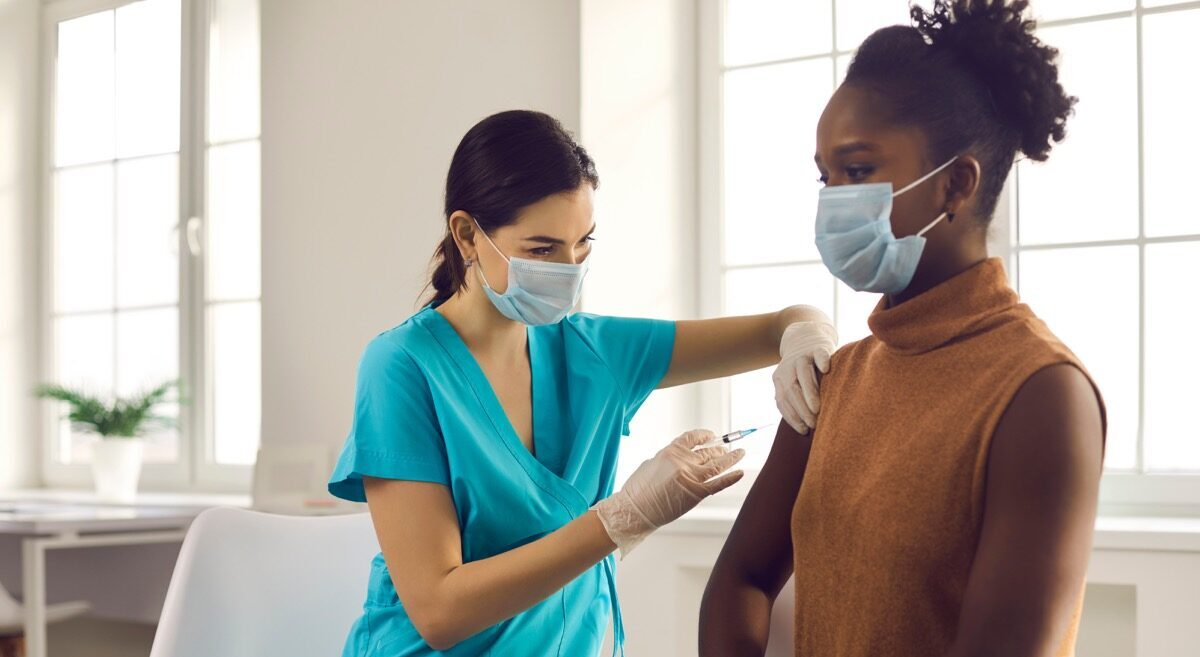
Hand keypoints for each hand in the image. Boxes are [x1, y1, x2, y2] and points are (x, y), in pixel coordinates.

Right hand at [592, 430, 744, 557]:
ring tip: (741, 452)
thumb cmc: (638, 490)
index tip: (711, 436)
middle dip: (719, 449)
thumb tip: (681, 460)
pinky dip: (731, 478)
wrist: (635, 510)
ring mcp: (691, 477)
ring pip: (717, 464)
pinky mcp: (696, 494)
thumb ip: (669, 459)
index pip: (693, 437)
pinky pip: (718, 483)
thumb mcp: (652, 464)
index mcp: (670, 451)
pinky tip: (740, 472)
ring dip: (732, 457)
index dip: (705, 435)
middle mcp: (683, 461)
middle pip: (707, 451)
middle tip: (728, 448)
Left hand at [772, 319, 836, 434]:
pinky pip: (819, 354)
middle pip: (792, 389)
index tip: (803, 430)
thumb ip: (794, 398)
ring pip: (803, 374)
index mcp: (780, 378)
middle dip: (801, 409)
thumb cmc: (803, 369)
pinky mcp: (818, 347)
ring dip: (809, 392)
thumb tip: (802, 427)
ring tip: (817, 409)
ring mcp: (803, 356)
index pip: (782, 400)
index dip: (792, 416)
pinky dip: (822, 361)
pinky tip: (826, 370)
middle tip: (813, 424)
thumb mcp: (793, 382)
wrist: (806, 335)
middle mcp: (788, 367)